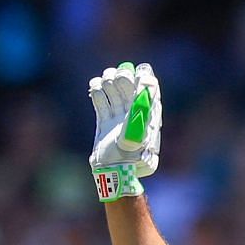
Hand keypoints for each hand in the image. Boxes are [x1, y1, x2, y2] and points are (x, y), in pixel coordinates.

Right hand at [87, 62, 161, 199]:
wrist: (111, 174)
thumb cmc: (128, 159)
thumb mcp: (135, 139)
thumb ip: (138, 115)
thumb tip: (145, 92)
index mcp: (148, 120)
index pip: (149, 95)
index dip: (145, 81)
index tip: (141, 70)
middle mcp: (134, 117)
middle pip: (130, 91)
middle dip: (123, 80)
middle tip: (116, 75)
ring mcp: (119, 119)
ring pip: (115, 93)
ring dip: (109, 83)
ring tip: (104, 80)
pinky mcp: (105, 123)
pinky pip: (102, 102)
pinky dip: (98, 92)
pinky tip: (95, 86)